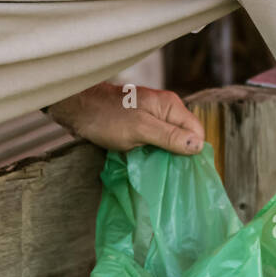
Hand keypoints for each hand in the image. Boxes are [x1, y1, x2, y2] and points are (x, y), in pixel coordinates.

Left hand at [47, 83, 204, 154]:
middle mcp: (166, 110)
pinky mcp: (142, 125)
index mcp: (170, 106)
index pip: (197, 131)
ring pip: (171, 140)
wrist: (77, 111)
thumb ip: (170, 137)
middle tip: (169, 170)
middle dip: (180, 154)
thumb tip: (198, 146)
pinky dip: (154, 152)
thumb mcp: (140, 129)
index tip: (182, 167)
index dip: (193, 150)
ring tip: (156, 167)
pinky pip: (157, 141)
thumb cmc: (107, 118)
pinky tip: (147, 160)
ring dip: (166, 155)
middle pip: (186, 136)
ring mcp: (153, 117)